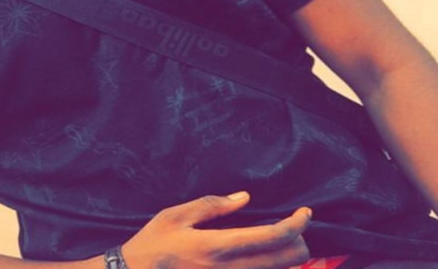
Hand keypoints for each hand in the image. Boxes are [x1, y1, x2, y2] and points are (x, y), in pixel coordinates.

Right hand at [121, 192, 310, 268]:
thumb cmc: (154, 244)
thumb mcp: (176, 216)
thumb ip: (211, 206)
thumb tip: (244, 198)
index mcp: (218, 246)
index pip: (271, 237)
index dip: (296, 224)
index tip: (306, 212)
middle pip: (284, 261)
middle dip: (299, 241)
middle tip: (296, 224)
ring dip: (287, 256)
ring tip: (284, 236)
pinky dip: (269, 265)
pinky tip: (264, 252)